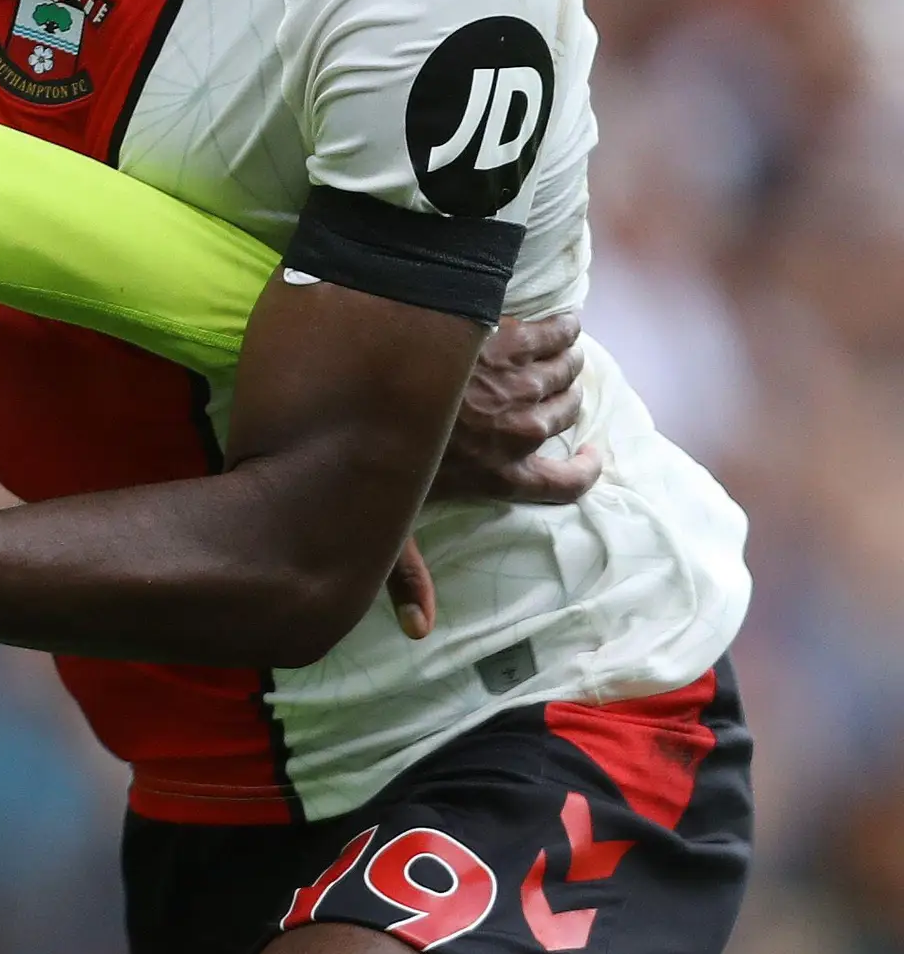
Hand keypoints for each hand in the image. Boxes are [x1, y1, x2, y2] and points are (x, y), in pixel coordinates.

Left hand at [379, 316, 598, 641]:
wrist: (360, 373)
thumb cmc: (368, 452)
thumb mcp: (388, 524)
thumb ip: (407, 576)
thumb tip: (418, 632)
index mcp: (500, 477)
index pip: (567, 485)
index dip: (586, 471)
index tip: (592, 457)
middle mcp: (519, 432)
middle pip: (566, 415)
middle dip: (568, 404)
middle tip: (561, 393)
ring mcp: (513, 385)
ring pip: (565, 373)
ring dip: (569, 366)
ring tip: (566, 357)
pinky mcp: (500, 340)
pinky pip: (552, 332)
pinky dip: (565, 327)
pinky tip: (568, 321)